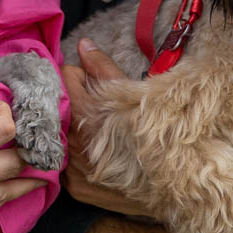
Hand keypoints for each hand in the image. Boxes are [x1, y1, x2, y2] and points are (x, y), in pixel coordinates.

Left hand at [60, 39, 155, 218]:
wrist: (173, 182)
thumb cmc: (157, 132)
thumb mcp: (134, 93)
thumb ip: (102, 68)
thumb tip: (83, 45)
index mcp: (83, 113)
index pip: (64, 77)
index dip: (82, 77)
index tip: (95, 84)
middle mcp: (71, 141)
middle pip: (59, 106)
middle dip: (73, 103)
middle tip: (97, 108)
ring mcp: (71, 168)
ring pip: (60, 135)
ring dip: (73, 130)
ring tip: (98, 132)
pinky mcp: (75, 187)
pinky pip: (66, 163)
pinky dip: (77, 156)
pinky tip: (97, 156)